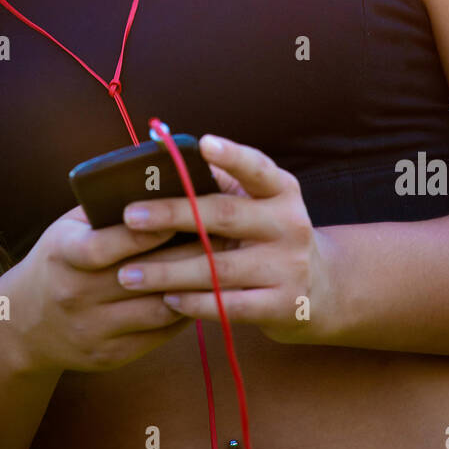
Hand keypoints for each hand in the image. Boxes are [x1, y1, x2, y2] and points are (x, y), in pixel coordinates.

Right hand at [3, 204, 228, 374]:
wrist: (25, 323)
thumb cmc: (59, 259)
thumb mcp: (68, 227)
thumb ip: (107, 208)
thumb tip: (162, 180)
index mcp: (63, 255)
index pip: (107, 246)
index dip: (148, 231)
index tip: (187, 213)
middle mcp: (75, 294)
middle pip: (144, 277)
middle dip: (190, 254)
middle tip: (228, 233)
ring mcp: (92, 329)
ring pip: (159, 309)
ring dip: (196, 287)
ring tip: (226, 264)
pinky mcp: (109, 356)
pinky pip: (159, 334)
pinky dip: (185, 312)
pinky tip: (206, 293)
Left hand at [117, 135, 340, 344]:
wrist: (321, 289)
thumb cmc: (267, 235)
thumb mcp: (259, 205)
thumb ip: (219, 186)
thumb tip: (162, 164)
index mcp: (281, 191)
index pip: (257, 168)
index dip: (231, 155)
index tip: (203, 142)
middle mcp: (290, 224)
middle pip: (225, 215)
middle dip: (172, 215)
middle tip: (130, 216)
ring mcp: (289, 267)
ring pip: (219, 268)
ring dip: (168, 272)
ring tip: (127, 273)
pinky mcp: (283, 306)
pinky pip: (229, 306)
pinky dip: (194, 303)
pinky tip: (166, 299)